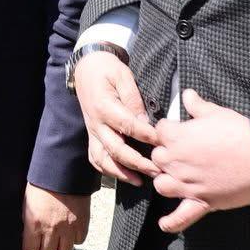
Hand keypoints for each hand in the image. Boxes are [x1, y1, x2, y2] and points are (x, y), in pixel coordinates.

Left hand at [21, 184, 90, 249]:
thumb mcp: (28, 203)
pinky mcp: (82, 224)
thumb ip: (29, 221)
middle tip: (44, 242)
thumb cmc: (42, 184)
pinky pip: (79, 241)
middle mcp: (51, 228)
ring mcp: (68, 227)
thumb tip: (28, 234)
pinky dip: (74, 238)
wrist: (63, 172)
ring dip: (60, 245)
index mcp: (34, 223)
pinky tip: (70, 230)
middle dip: (44, 249)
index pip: (30, 249)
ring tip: (58, 236)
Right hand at [71, 48, 159, 184]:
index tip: (164, 142)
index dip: (146, 136)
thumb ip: (133, 99)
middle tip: (158, 170)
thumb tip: (145, 122)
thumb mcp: (122, 75)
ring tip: (140, 181)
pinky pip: (96, 158)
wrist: (85, 68)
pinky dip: (108, 170)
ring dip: (121, 173)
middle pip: (116, 149)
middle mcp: (96, 123)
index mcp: (104, 107)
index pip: (128, 126)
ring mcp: (93, 132)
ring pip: (103, 159)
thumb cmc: (107, 70)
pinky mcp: (93, 135)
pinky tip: (125, 176)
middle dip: (138, 163)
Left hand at [152, 90, 249, 233]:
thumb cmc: (242, 133)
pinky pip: (181, 217)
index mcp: (176, 137)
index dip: (169, 129)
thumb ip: (197, 105)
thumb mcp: (217, 113)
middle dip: (167, 154)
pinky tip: (164, 224)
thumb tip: (187, 94)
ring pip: (161, 184)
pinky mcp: (202, 201)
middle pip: (157, 157)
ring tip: (177, 177)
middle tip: (184, 152)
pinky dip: (172, 222)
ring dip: (166, 180)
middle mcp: (176, 161)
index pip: (159, 130)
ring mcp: (187, 184)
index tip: (178, 130)